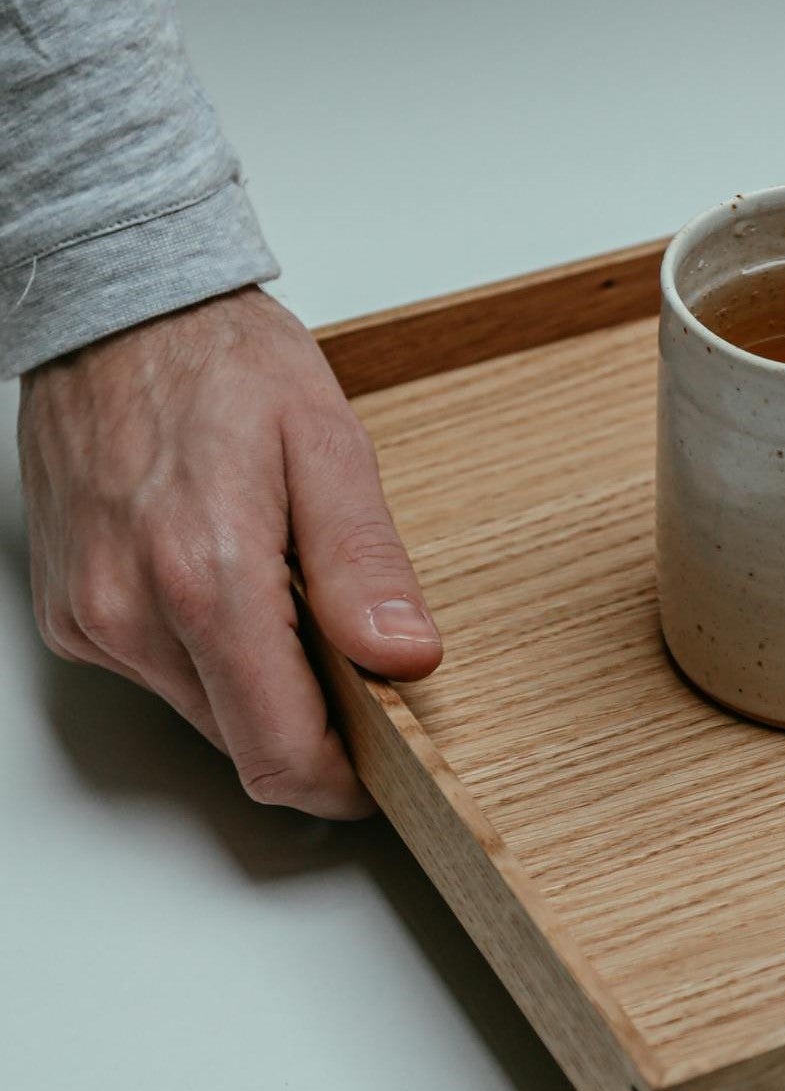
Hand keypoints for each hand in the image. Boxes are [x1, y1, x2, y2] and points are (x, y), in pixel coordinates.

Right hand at [17, 287, 440, 817]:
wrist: (122, 310)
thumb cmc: (226, 363)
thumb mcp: (329, 446)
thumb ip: (367, 564)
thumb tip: (408, 658)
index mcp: (204, 578)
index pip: (277, 749)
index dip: (342, 781)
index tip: (388, 770)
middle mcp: (131, 613)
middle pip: (241, 741)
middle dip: (313, 726)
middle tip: (365, 664)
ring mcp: (90, 618)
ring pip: (202, 712)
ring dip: (263, 685)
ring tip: (297, 594)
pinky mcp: (70, 612)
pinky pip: (160, 672)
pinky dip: (212, 652)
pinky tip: (237, 580)